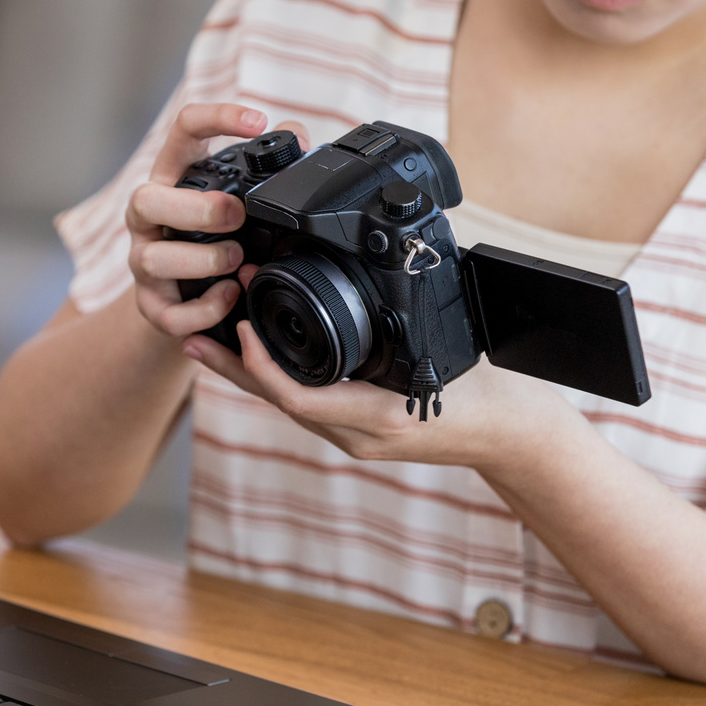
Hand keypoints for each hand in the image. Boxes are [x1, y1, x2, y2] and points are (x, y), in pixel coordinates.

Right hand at [125, 103, 308, 338]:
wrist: (182, 296)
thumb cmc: (213, 234)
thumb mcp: (237, 195)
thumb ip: (267, 166)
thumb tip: (297, 136)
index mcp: (173, 177)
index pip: (184, 130)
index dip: (217, 118)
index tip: (258, 121)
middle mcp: (149, 216)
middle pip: (145, 199)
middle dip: (196, 208)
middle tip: (237, 214)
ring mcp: (144, 260)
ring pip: (153, 259)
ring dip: (203, 261)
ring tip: (238, 262)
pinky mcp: (151, 304)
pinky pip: (168, 311)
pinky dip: (203, 309)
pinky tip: (229, 296)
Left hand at [182, 264, 575, 468]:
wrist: (514, 436)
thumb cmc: (491, 393)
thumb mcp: (453, 352)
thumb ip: (416, 321)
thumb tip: (388, 270)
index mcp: (379, 417)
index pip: (301, 399)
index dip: (262, 366)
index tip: (239, 329)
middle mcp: (358, 434)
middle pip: (279, 402)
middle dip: (233, 368)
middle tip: (190, 335)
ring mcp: (356, 436)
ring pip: (288, 403)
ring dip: (247, 372)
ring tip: (206, 341)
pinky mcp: (358, 430)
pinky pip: (307, 403)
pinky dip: (278, 378)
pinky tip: (259, 355)